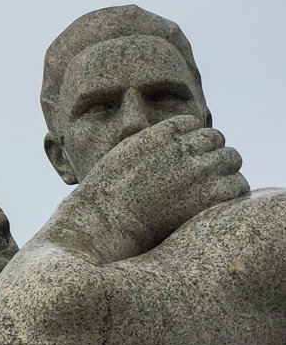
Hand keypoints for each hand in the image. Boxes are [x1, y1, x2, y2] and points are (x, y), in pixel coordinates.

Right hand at [78, 115, 247, 254]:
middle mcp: (184, 147)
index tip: (183, 157)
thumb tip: (169, 140)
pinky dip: (232, 190)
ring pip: (232, 158)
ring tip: (211, 188)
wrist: (107, 221)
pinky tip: (217, 201)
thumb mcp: (123, 153)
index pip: (192, 124)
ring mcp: (199, 170)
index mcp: (162, 134)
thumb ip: (149, 141)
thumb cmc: (108, 195)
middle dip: (209, 154)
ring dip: (224, 170)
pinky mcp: (210, 195)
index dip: (189, 141)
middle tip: (199, 176)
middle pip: (216, 139)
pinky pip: (238, 185)